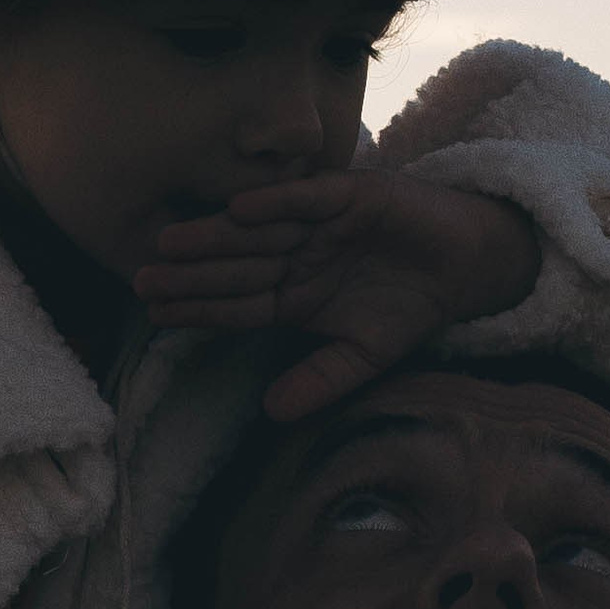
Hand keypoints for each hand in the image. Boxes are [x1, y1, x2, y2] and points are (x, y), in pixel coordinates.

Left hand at [135, 171, 540, 420]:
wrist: (468, 266)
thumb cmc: (411, 307)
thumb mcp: (364, 356)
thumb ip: (319, 381)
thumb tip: (271, 413)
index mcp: (294, 295)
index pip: (237, 304)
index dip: (198, 309)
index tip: (154, 316)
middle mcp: (297, 255)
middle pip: (236, 266)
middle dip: (191, 274)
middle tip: (141, 279)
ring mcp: (319, 224)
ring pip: (259, 232)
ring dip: (216, 236)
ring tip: (171, 243)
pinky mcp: (350, 195)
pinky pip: (307, 198)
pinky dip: (276, 201)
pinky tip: (239, 209)